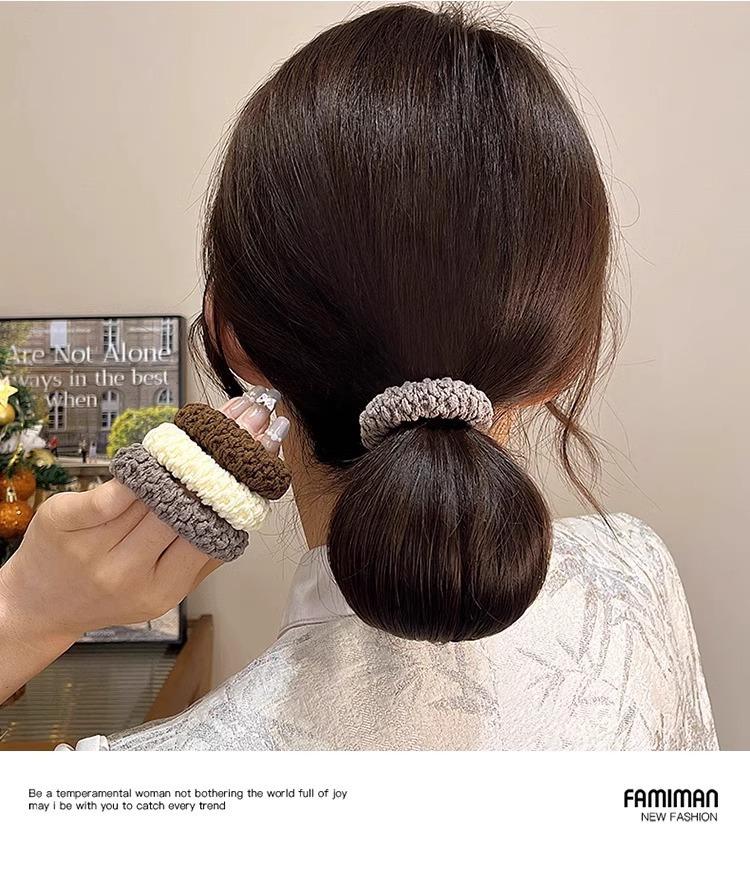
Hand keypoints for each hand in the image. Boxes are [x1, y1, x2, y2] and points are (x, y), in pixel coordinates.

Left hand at [0, 389, 289, 701]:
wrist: (39, 605)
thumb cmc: (105, 594)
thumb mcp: (161, 591)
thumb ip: (203, 560)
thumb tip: (243, 517)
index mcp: (160, 591)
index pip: (207, 534)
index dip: (234, 492)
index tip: (259, 456)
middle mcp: (127, 574)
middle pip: (182, 508)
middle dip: (217, 463)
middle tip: (246, 424)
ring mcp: (91, 548)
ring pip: (152, 495)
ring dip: (185, 458)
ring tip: (215, 426)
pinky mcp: (64, 520)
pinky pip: (114, 489)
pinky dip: (140, 469)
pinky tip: (162, 451)